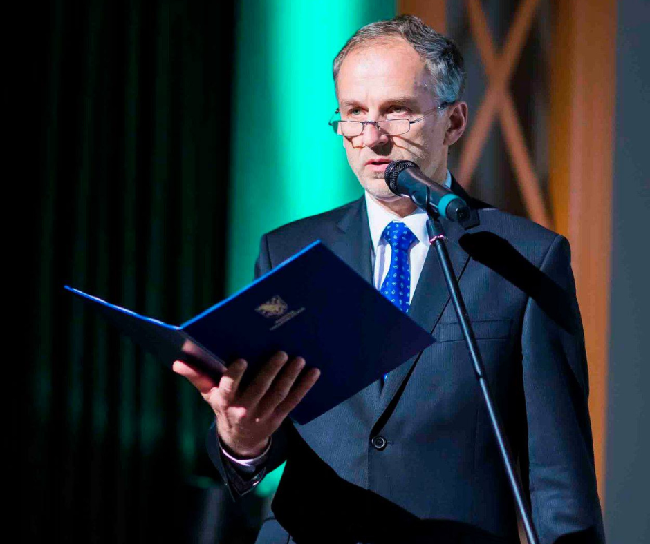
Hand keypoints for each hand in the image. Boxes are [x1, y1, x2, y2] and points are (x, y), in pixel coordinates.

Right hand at [172, 352, 319, 457]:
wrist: (239, 442)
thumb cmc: (223, 408)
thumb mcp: (208, 395)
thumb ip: (196, 377)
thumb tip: (177, 361)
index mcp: (225, 402)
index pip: (228, 388)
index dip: (234, 375)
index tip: (241, 359)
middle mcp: (244, 410)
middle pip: (259, 389)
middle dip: (271, 370)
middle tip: (282, 353)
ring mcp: (263, 416)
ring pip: (278, 394)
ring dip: (290, 377)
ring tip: (298, 359)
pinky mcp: (279, 418)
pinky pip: (293, 401)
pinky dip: (305, 387)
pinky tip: (314, 372)